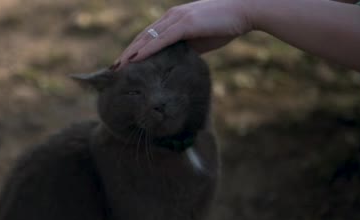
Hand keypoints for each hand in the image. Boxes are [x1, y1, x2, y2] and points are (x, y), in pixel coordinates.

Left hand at [117, 0, 253, 68]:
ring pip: (147, 38)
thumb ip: (187, 47)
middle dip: (127, 53)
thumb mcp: (201, 39)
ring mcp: (177, 19)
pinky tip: (135, 60)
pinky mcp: (184, 24)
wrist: (244, 11)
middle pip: (143, 36)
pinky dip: (146, 50)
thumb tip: (179, 61)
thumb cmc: (226, 25)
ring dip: (131, 53)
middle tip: (114, 68)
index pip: (149, 36)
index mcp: (174, 19)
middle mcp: (171, 16)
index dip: (134, 49)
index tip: (124, 63)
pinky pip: (160, 39)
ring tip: (119, 67)